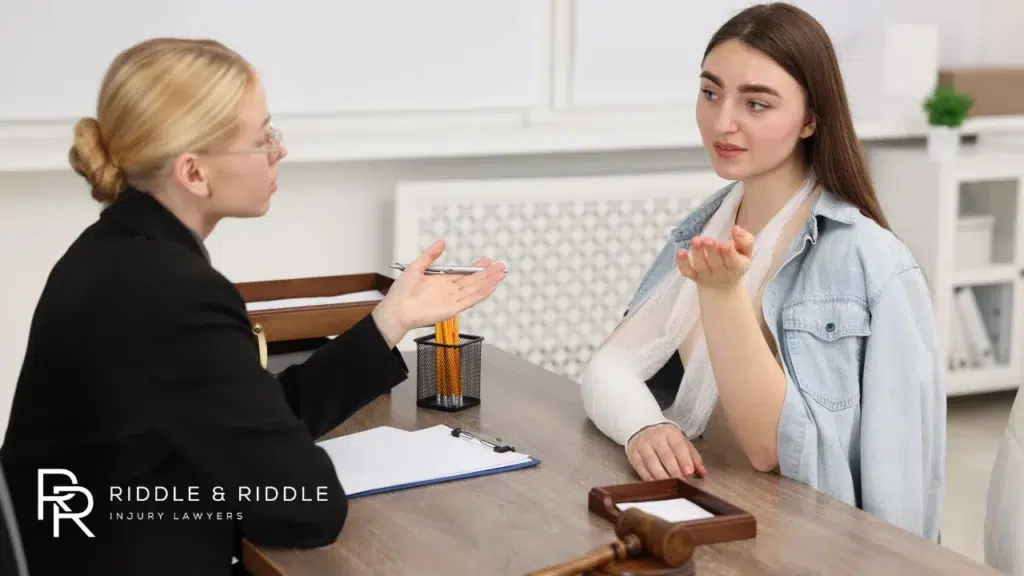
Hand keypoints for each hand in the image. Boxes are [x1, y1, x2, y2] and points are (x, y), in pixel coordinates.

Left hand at [371, 239, 505, 347]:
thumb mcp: (415, 267)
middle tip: (501, 266)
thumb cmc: (401, 292)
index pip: (463, 273)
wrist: (396, 310)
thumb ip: (430, 255)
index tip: (487, 261)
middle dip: (487, 274)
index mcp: (441, 281)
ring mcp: (451, 300)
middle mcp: (449, 290)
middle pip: (472, 281)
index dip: (476, 267)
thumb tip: (442, 242)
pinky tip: (490, 289)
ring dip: (488, 282)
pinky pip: (469, 301)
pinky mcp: (451, 310)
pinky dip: (480, 295)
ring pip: (474, 289)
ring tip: (501, 275)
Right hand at [626, 423, 706, 480]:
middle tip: (682, 482)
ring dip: (662, 476)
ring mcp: (642, 446)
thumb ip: (693, 457)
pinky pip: (641, 469)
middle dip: (674, 471)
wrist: (641, 428)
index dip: (684, 460)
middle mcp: (654, 437)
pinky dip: (650, 478)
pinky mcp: (633, 455)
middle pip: (665, 456)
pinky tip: (658, 484)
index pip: (678, 446)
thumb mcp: (680, 442)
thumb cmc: (664, 438)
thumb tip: (702, 472)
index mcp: (669, 432)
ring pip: (652, 463)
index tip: (689, 472)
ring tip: (671, 485)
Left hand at [676, 225, 753, 289]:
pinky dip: (682, 263)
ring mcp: (706, 275)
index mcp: (738, 266)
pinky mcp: (693, 275)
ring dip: (697, 254)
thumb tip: (735, 228)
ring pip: (701, 266)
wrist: (723, 285)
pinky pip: (687, 271)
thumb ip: (745, 240)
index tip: (726, 244)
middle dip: (712, 252)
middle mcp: (721, 273)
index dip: (729, 254)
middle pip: (716, 264)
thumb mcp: (745, 251)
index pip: (734, 262)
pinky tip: (680, 252)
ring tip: (696, 241)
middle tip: (709, 240)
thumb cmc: (736, 260)